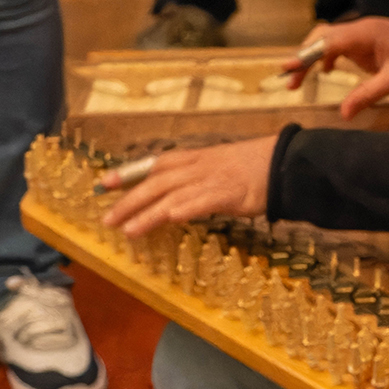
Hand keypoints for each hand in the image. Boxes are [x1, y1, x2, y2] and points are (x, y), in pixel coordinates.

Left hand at [100, 137, 274, 234]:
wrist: (283, 162)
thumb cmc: (254, 167)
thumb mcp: (219, 165)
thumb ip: (196, 177)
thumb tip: (177, 194)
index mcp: (194, 158)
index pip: (154, 164)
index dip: (128, 173)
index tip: (105, 183)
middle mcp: (197, 167)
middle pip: (155, 183)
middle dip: (128, 200)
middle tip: (107, 218)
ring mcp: (211, 180)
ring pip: (171, 196)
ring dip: (147, 213)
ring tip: (127, 230)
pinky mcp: (227, 194)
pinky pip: (201, 202)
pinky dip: (184, 209)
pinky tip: (168, 219)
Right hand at [282, 19, 388, 117]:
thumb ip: (368, 95)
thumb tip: (343, 114)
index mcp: (366, 33)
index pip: (328, 41)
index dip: (306, 54)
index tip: (288, 68)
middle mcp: (360, 29)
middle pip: (322, 37)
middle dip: (303, 57)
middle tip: (290, 82)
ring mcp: (362, 34)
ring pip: (327, 40)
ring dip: (311, 56)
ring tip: (298, 80)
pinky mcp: (365, 42)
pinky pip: (339, 45)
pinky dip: (326, 56)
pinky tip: (325, 72)